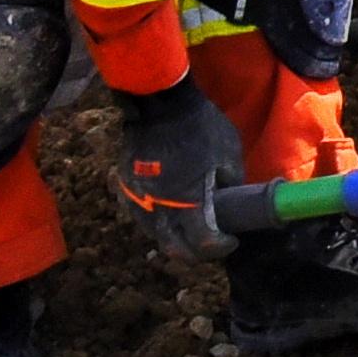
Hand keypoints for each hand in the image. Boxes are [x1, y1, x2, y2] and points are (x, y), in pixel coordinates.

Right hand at [110, 81, 246, 258]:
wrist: (159, 103)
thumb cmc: (200, 126)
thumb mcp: (229, 154)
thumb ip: (230, 183)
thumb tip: (229, 201)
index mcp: (187, 203)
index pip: (203, 245)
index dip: (220, 247)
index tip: (231, 239)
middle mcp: (159, 209)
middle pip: (175, 249)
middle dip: (195, 253)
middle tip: (210, 243)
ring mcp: (138, 200)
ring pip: (156, 235)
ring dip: (175, 238)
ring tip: (191, 229)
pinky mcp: (126, 189)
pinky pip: (143, 215)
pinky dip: (159, 220)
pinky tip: (171, 212)